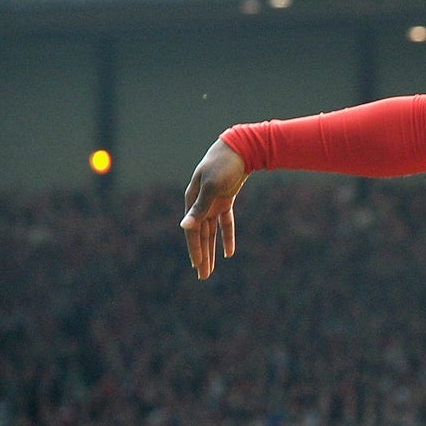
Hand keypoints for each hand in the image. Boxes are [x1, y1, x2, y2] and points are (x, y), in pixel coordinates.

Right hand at [181, 139, 248, 279]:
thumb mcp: (212, 187)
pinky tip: (229, 253)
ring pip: (211, 232)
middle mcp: (200, 203)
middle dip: (202, 256)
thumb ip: (200, 208)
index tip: (198, 267)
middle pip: (200, 235)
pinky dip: (227, 237)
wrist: (240, 148)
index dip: (195, 250)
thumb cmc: (223, 165)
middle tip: (203, 276)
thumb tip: (185, 227)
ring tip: (211, 269)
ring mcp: (212, 202)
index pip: (192, 231)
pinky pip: (225, 223)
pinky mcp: (225, 200)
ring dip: (212, 250)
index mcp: (192, 200)